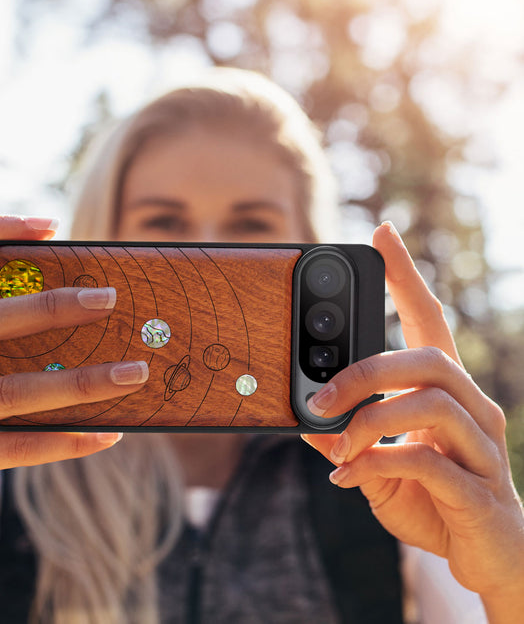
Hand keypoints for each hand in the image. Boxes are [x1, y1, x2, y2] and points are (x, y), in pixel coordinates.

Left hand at [302, 222, 523, 612]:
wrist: (488, 558)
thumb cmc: (433, 500)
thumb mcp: (378, 464)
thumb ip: (347, 440)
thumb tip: (304, 422)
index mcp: (446, 392)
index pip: (429, 319)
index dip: (406, 276)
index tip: (382, 233)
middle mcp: (473, 408)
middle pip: (427, 358)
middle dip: (365, 371)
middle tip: (319, 396)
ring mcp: (483, 447)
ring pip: (430, 403)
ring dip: (368, 421)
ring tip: (336, 446)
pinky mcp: (480, 490)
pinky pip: (427, 461)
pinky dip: (377, 464)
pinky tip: (349, 478)